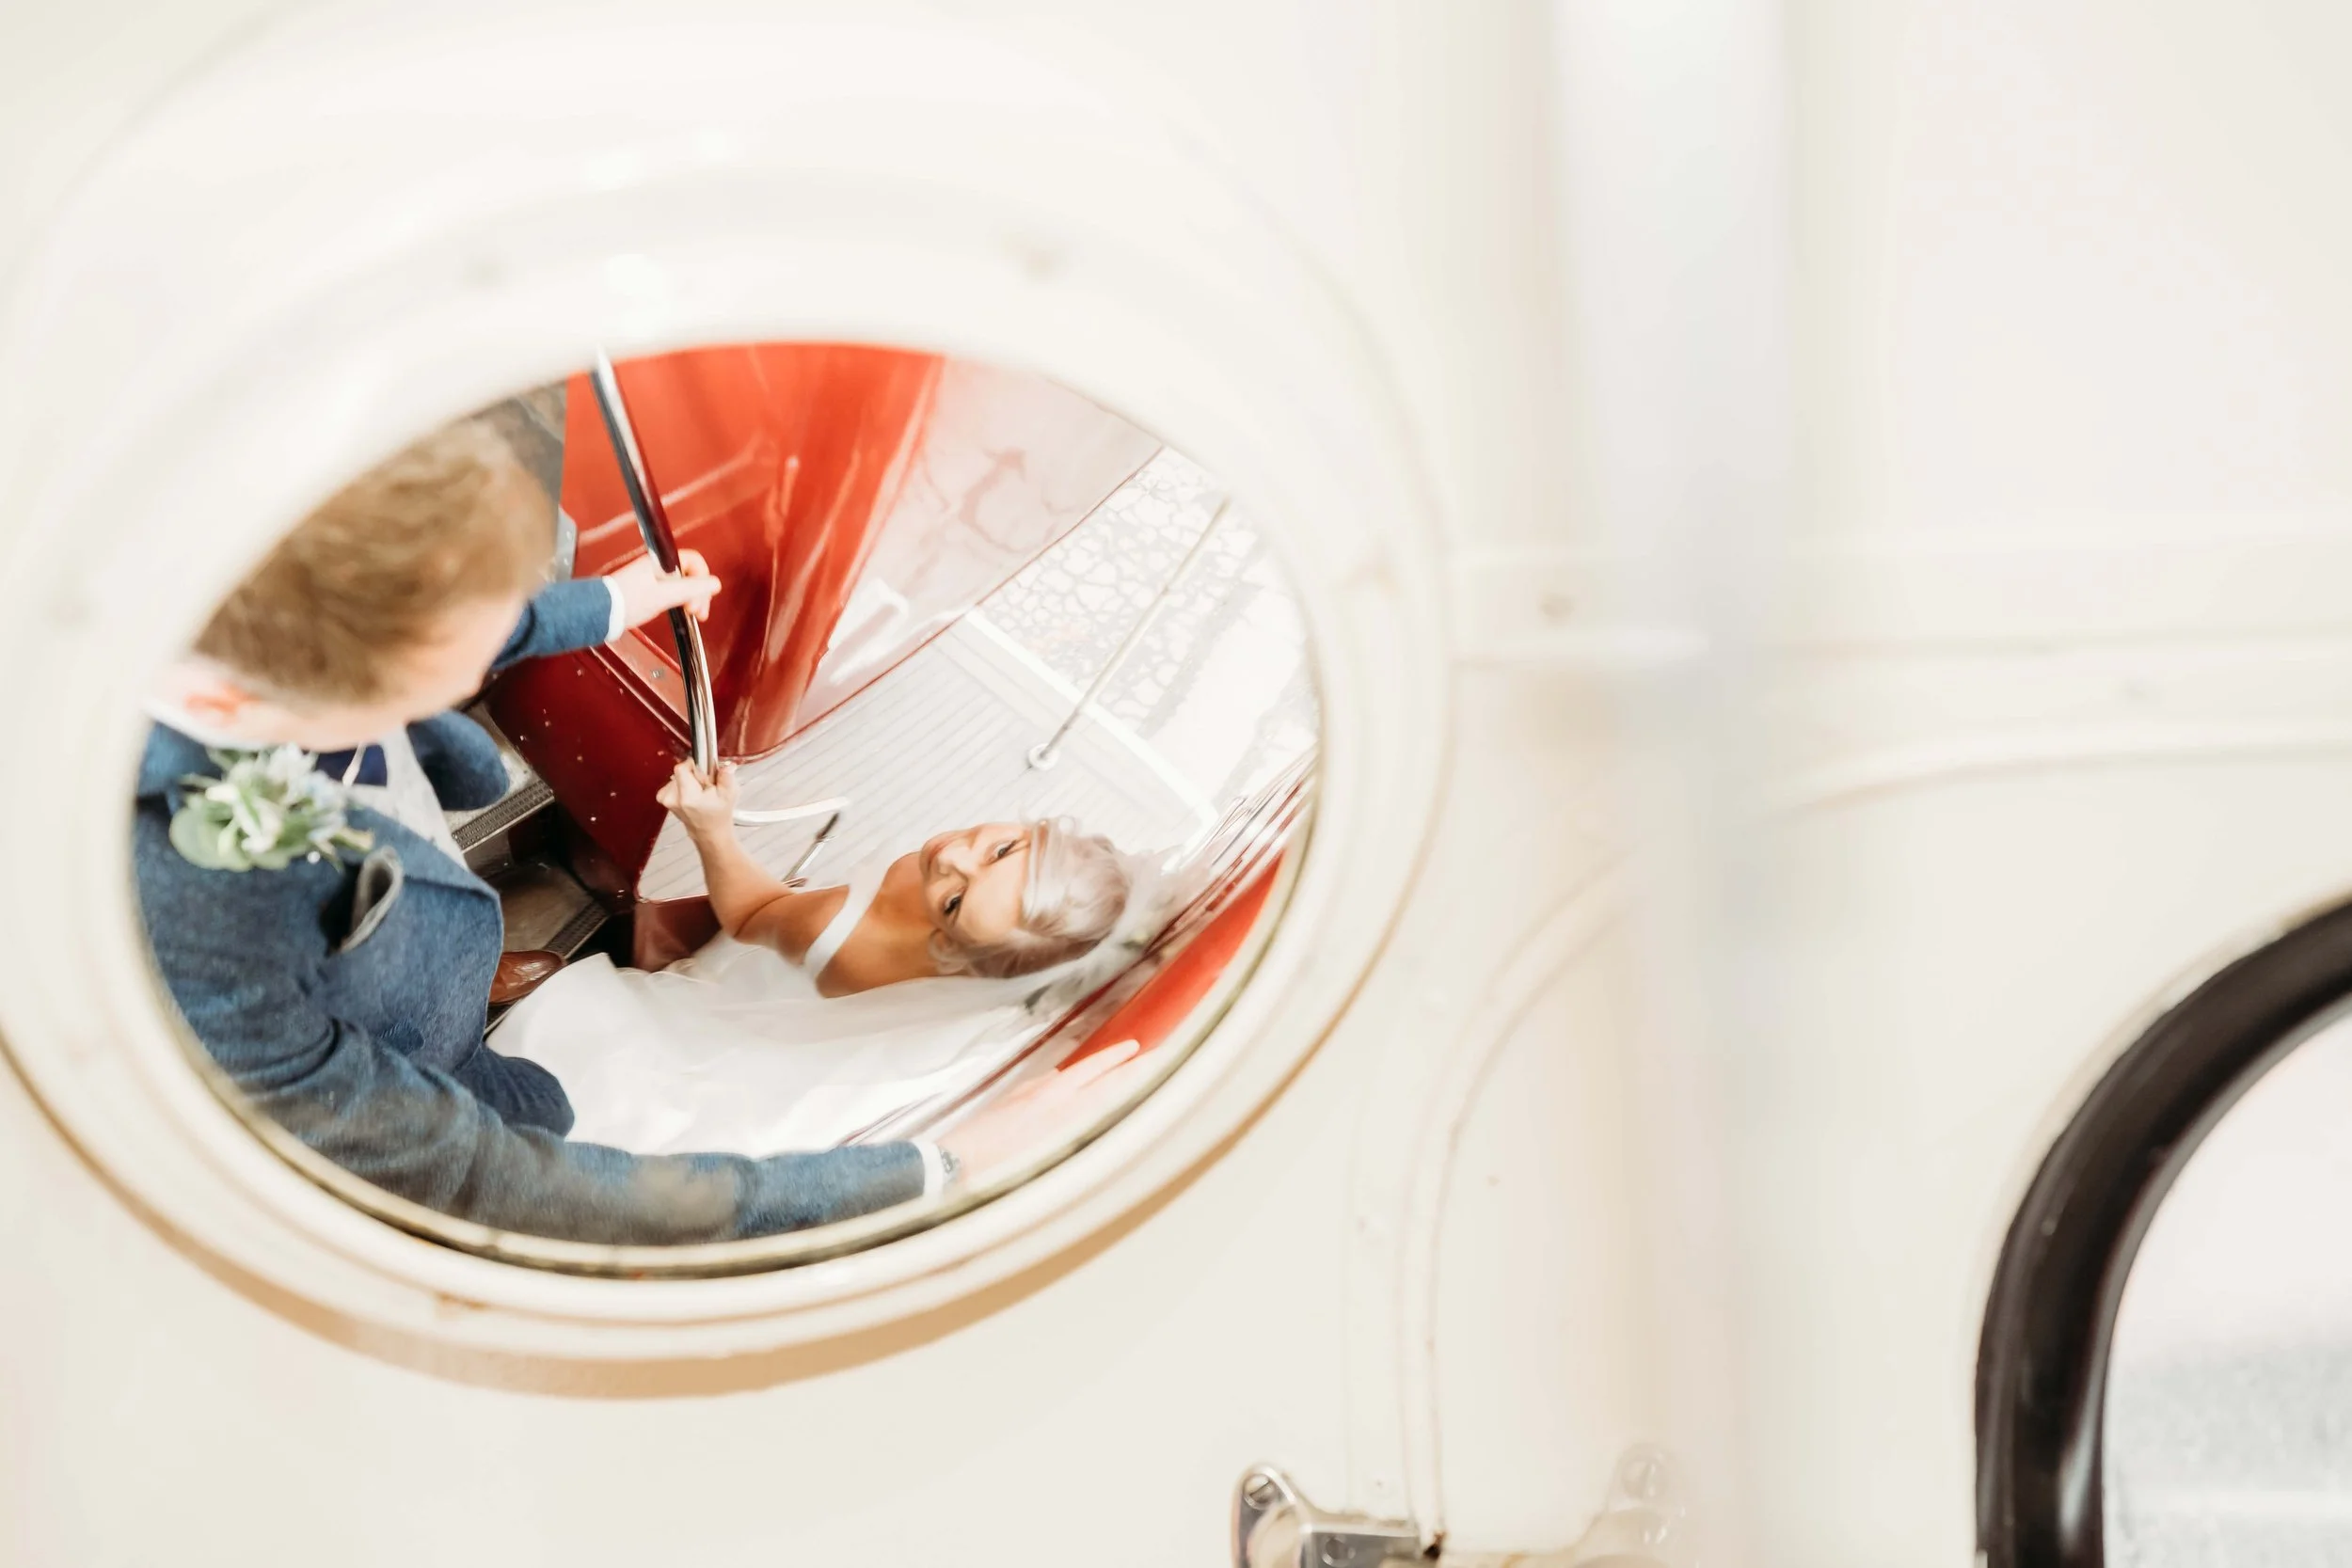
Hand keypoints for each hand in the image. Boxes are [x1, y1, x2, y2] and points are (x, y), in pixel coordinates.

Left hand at [613, 548, 720, 628]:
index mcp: (660, 562)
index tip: (703, 596)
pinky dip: (682, 602)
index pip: (693, 561)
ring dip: (692, 600)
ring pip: (683, 585)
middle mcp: (658, 567)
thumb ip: (691, 589)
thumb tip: (715, 583)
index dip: (702, 578)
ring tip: (694, 615)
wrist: (600, 613)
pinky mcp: (650, 591)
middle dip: (699, 593)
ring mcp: (654, 579)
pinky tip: (683, 613)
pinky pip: (674, 593)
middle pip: (690, 574)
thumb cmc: (627, 602)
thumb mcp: (664, 595)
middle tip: (698, 612)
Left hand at [656, 759, 738, 837]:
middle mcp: (673, 799)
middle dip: (694, 774)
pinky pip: (672, 781)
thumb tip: (727, 765)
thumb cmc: (718, 815)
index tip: (703, 772)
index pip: (681, 768)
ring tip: (699, 792)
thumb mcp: (729, 795)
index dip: (694, 765)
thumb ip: (727, 777)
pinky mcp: (663, 797)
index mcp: (688, 797)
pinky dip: (682, 784)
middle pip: (680, 771)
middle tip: (705, 785)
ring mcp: (665, 799)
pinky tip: (691, 793)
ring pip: (677, 775)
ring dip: (688, 779)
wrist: (708, 831)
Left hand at [938, 1040, 1153, 1180]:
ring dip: (1091, 1067)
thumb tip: (1103, 1135)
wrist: (952, 1164)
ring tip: (1108, 1064)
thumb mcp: (1049, 1167)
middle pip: (1091, 1070)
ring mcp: (1028, 1094)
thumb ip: (1079, 1145)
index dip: (1133, 1072)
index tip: (1153, 1062)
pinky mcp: (1012, 1099)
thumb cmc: (1000, 1175)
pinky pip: (1048, 1081)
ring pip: (1069, 1074)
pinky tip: (1063, 1086)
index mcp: (1062, 1114)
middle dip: (1116, 1058)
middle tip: (1137, 1049)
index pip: (1108, 1086)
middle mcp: (1048, 1098)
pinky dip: (1065, 1078)